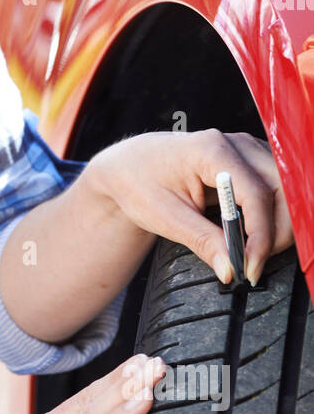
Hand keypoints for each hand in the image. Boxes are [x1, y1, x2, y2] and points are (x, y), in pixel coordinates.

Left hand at [86, 130, 292, 285]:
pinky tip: (250, 236)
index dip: (260, 236)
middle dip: (276, 232)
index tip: (250, 268)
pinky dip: (271, 216)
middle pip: (281, 189)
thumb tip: (232, 269)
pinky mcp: (249, 161)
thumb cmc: (140, 183)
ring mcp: (246, 149)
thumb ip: (203, 242)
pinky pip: (276, 189)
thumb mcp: (166, 217)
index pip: (256, 194)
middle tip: (252, 264)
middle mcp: (236, 144)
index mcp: (211, 149)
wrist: (129, 166)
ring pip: (285, 190)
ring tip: (250, 252)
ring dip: (277, 225)